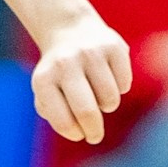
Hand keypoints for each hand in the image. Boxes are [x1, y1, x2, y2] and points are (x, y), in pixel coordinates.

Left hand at [32, 15, 134, 143]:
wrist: (69, 30)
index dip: (76, 134)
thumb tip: (78, 131)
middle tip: (95, 136)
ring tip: (97, 94)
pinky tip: (108, 76)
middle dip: (94, 132)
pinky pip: (124, 85)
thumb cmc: (58, 73)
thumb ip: (55, 114)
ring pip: (110, 100)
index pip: (63, 121)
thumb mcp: (46, 92)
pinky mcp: (114, 47)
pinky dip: (119, 88)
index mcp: (44, 79)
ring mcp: (90, 53)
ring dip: (106, 105)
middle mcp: (65, 63)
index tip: (80, 135)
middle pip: (87, 112)